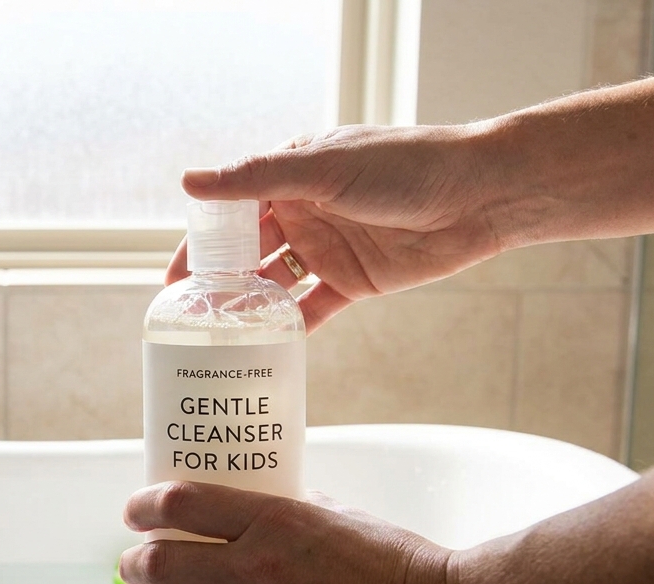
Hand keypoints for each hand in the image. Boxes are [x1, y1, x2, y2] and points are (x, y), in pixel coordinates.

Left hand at [118, 481, 456, 583]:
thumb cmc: (405, 568)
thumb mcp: (343, 517)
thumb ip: (298, 510)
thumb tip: (275, 503)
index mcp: (274, 520)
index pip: (181, 502)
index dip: (145, 506)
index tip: (135, 510)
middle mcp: (256, 568)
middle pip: (163, 560)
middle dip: (136, 561)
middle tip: (131, 562)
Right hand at [167, 123, 511, 330]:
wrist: (481, 194)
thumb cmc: (405, 165)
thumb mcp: (323, 168)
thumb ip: (255, 180)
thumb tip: (189, 182)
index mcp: (290, 175)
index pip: (230, 212)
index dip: (199, 245)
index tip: (172, 280)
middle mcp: (303, 211)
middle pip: (247, 252)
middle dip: (218, 283)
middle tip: (189, 318)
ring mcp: (327, 248)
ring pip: (274, 282)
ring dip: (249, 306)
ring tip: (221, 335)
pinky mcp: (354, 281)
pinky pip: (311, 308)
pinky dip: (289, 326)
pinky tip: (266, 347)